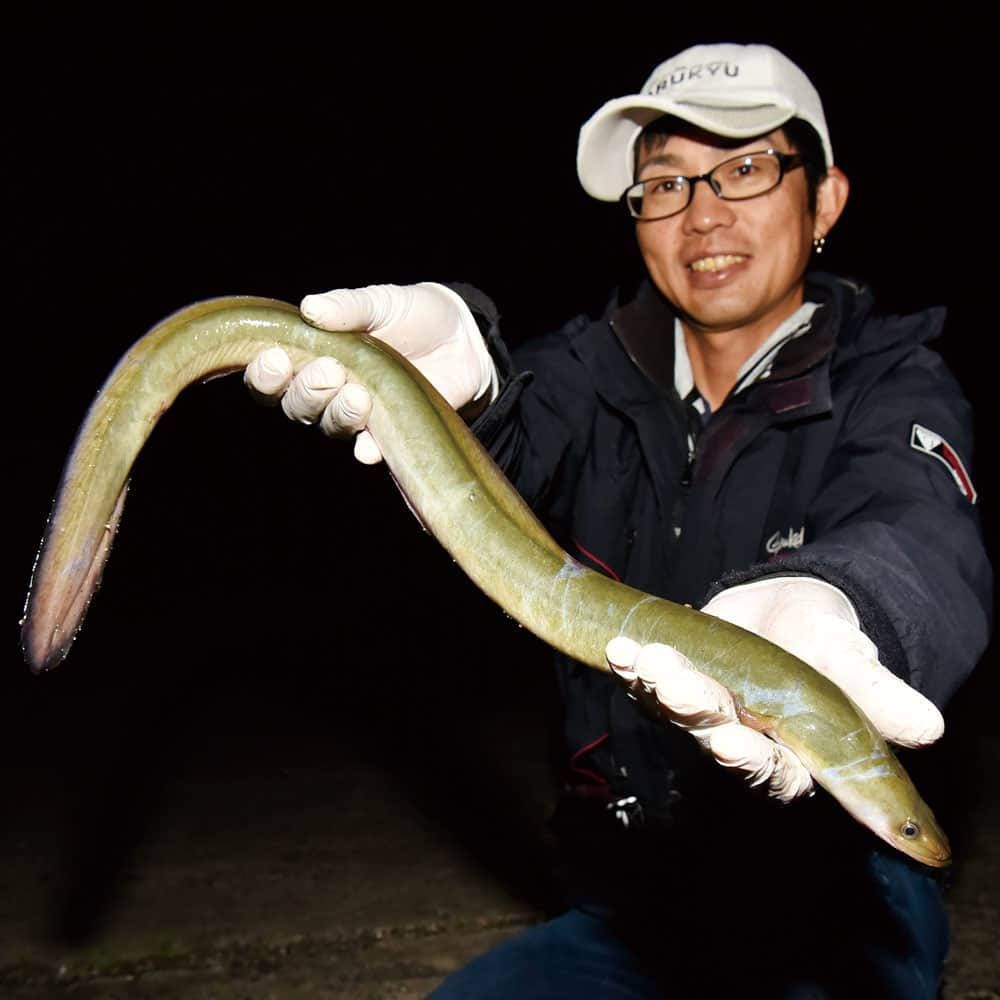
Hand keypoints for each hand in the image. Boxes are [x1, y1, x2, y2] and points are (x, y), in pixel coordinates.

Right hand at [245, 282, 497, 463]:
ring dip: (337, 413)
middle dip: (306, 391)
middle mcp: (326, 391)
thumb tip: (310, 307)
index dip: (265, 374)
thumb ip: (348, 306)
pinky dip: (366, 449)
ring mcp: (356, 415)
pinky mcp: (387, 434)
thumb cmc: (411, 316)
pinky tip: (369, 446)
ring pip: (328, 426)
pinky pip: (368, 450)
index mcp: (312, 355)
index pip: (272, 375)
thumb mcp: (381, 302)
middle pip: (295, 405)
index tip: (277, 358)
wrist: (462, 341)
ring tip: (358, 394)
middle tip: (330, 371)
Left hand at [606, 577, 944, 802]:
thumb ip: (878, 694)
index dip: (752, 763)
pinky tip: (621, 648)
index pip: (773, 774)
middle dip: (692, 711)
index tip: (732, 744)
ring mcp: (702, 714)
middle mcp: (741, 742)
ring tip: (644, 656)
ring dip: (655, 685)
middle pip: (713, 739)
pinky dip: (632, 665)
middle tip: (674, 683)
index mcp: (792, 754)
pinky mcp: (672, 685)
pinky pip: (647, 682)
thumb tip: (926, 728)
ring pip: (674, 711)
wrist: (784, 608)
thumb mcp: (852, 658)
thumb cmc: (825, 641)